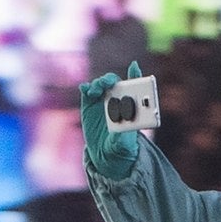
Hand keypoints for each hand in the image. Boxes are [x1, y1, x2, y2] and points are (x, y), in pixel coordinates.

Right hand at [79, 61, 142, 180]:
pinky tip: (85, 90)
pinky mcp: (89, 104)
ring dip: (98, 84)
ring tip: (94, 91)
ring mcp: (103, 101)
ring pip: (101, 85)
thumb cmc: (121, 149)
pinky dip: (86, 88)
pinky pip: (87, 91)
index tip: (134, 67)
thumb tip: (122, 126)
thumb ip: (124, 136)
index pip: (135, 87)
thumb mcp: (125, 146)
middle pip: (115, 82)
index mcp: (131, 107)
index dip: (135, 75)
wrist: (105, 154)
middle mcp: (118, 100)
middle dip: (110, 79)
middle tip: (106, 84)